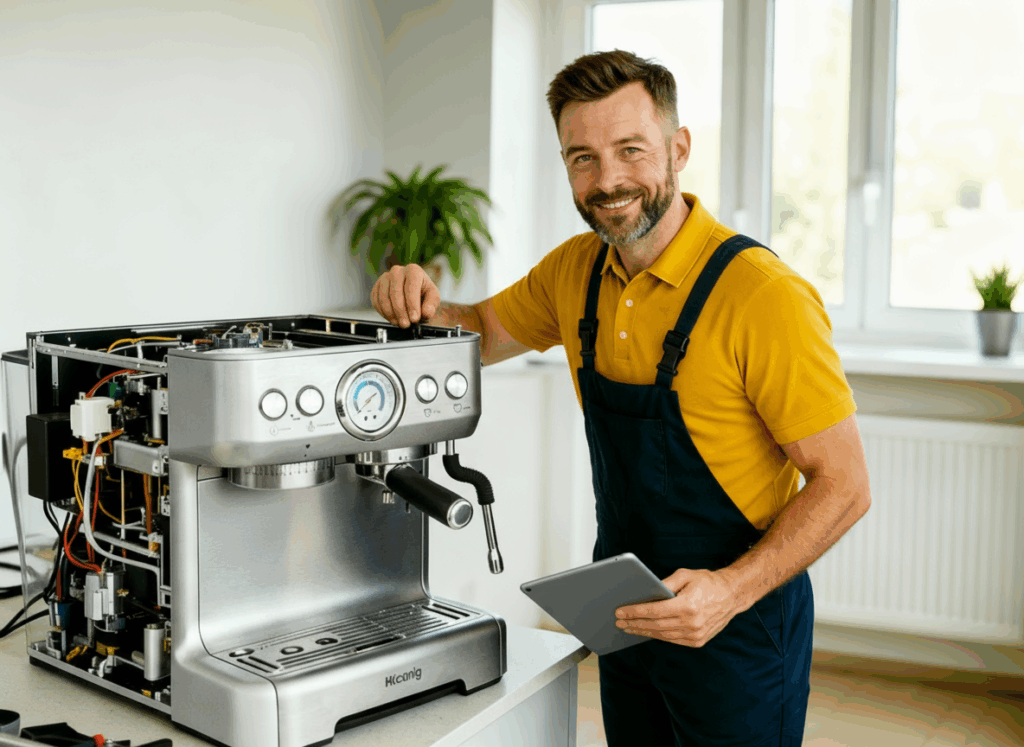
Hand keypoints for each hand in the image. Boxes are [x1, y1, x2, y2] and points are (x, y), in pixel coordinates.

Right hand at [371, 265, 440, 327]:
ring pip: (383, 296)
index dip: (412, 304)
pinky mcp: (376, 287)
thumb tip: (426, 312)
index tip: (414, 318)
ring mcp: (385, 278)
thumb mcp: (433, 298)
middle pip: (395, 292)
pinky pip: (375, 300)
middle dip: (400, 311)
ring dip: (390, 313)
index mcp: (413, 270)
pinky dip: (382, 312)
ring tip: (399, 323)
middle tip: (406, 324)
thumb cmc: (423, 295)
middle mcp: (397, 271)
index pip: (411, 286)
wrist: (413, 295)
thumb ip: (431, 305)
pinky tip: (391, 318)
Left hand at [615, 568, 741, 646]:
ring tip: (628, 627)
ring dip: (643, 632)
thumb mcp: (685, 575)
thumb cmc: (707, 582)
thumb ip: (665, 583)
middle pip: (655, 625)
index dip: (635, 612)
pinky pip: (672, 640)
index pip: (655, 611)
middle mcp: (692, 623)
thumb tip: (646, 591)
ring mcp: (696, 635)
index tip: (620, 611)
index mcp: (688, 605)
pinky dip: (658, 635)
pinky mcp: (698, 641)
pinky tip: (646, 631)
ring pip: (662, 635)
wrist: (732, 596)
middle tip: (618, 621)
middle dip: (634, 623)